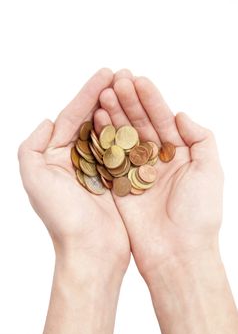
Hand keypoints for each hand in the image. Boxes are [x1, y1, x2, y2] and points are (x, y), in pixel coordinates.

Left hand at [18, 69, 129, 333]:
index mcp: (54, 156)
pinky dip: (129, 132)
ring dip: (118, 110)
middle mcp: (75, 159)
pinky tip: (138, 117)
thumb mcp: (34, 178)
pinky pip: (122, 150)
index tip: (105, 74)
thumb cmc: (63, 217)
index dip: (86, 94)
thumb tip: (46, 121)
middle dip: (104, 96)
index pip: (70, 117)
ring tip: (131, 89)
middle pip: (90, 120)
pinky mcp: (115, 178)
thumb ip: (31, 146)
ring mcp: (97, 168)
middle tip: (122, 74)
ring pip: (108, 131)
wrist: (91, 250)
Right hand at [94, 69, 223, 281]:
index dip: (151, 99)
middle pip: (140, 124)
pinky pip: (110, 157)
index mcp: (179, 154)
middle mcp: (156, 159)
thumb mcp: (210, 170)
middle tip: (117, 80)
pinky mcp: (119, 185)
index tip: (138, 80)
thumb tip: (181, 114)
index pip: (162, 119)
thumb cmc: (199, 214)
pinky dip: (103, 138)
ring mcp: (136, 171)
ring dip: (114, 115)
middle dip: (129, 102)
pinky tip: (95, 119)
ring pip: (123, 137)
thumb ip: (200, 138)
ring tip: (104, 94)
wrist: (177, 253)